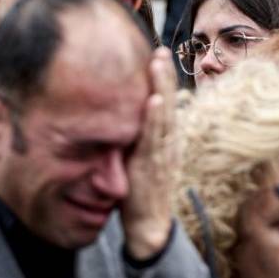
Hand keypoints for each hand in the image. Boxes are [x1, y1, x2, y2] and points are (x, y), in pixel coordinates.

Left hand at [121, 48, 179, 259]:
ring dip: (162, 86)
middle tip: (160, 49)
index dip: (162, 80)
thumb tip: (111, 118)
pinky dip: (156, 118)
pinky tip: (155, 100)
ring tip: (158, 63)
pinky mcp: (152, 166)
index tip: (157, 54)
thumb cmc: (138, 194)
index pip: (163, 103)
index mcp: (162, 140)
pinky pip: (155, 138)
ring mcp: (161, 153)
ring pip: (163, 115)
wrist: (148, 228)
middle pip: (167, 102)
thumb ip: (128, 140)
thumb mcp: (133, 160)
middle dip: (164, 75)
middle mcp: (166, 143)